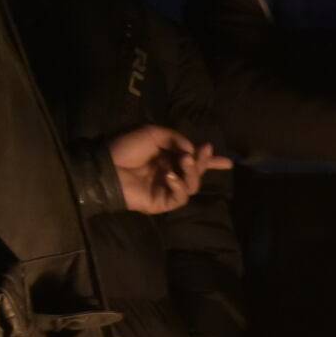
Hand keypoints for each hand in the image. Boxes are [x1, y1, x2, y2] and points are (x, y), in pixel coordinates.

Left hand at [108, 125, 230, 213]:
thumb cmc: (126, 148)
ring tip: (183, 161)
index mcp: (168, 157)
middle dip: (204, 162)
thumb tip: (192, 150)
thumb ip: (176, 139)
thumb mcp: (153, 133)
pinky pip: (180, 197)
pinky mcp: (162, 203)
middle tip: (203, 151)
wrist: (108, 167)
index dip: (211, 161)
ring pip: (192, 185)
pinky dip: (179, 186)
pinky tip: (169, 176)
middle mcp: (170, 173)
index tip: (227, 162)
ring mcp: (167, 189)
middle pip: (197, 172)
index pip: (194, 160)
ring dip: (192, 172)